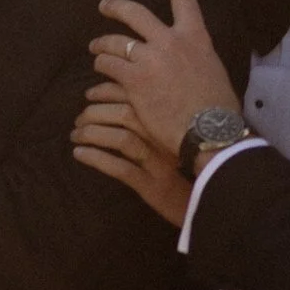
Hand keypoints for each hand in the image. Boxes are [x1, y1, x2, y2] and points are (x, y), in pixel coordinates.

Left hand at [70, 85, 189, 225]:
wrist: (214, 198)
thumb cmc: (194, 166)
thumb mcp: (178, 136)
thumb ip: (160, 117)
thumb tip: (126, 100)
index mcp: (171, 120)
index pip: (137, 95)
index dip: (108, 91)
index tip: (90, 94)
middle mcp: (167, 138)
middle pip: (126, 113)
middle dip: (95, 112)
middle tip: (79, 119)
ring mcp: (160, 162)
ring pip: (122, 139)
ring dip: (92, 133)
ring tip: (75, 135)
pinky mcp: (153, 186)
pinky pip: (121, 168)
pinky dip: (96, 158)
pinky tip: (79, 154)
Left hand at [90, 0, 240, 156]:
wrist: (209, 131)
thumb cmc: (217, 108)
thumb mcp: (212, 71)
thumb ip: (194, 58)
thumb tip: (187, 59)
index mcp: (197, 37)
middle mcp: (171, 41)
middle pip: (135, 13)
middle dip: (115, 7)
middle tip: (104, 6)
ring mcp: (150, 58)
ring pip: (115, 41)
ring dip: (101, 45)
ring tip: (95, 50)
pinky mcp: (134, 78)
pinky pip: (108, 65)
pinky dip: (101, 67)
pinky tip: (99, 74)